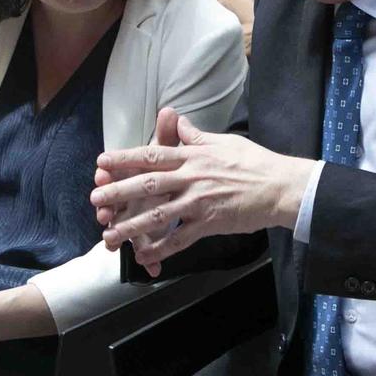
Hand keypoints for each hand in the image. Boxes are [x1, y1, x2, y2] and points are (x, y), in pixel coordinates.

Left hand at [90, 109, 315, 275]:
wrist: (281, 187)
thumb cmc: (255, 162)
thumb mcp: (224, 141)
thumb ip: (195, 135)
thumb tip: (177, 120)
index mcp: (193, 156)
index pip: (152, 154)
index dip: (125, 157)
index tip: (102, 161)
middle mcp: (192, 177)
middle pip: (148, 184)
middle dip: (119, 191)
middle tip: (95, 198)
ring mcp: (199, 201)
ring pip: (158, 214)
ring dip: (131, 225)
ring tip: (109, 235)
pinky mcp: (210, 223)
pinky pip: (180, 238)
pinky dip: (161, 248)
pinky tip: (143, 255)